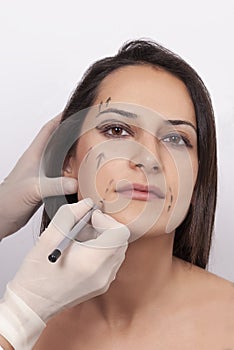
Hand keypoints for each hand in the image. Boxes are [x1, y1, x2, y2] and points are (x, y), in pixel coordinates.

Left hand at [0, 115, 77, 238]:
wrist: (1, 217)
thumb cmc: (8, 200)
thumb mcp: (33, 189)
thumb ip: (54, 185)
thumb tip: (74, 182)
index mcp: (34, 156)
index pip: (48, 130)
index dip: (60, 118)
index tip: (74, 111)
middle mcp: (39, 162)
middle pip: (57, 142)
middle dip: (71, 134)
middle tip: (86, 130)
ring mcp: (42, 173)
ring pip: (61, 158)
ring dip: (73, 154)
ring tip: (87, 150)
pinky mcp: (45, 185)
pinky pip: (62, 174)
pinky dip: (72, 172)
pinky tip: (80, 175)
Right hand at [0, 199, 129, 348]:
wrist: (31, 304)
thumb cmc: (36, 274)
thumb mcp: (49, 237)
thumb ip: (70, 215)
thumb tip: (87, 204)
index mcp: (93, 262)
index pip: (120, 233)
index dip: (106, 220)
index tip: (90, 218)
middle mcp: (104, 274)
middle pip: (121, 240)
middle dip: (104, 227)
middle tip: (84, 226)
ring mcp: (105, 281)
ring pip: (117, 249)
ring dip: (103, 238)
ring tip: (80, 239)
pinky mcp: (102, 285)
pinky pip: (111, 260)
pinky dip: (101, 250)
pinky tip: (81, 250)